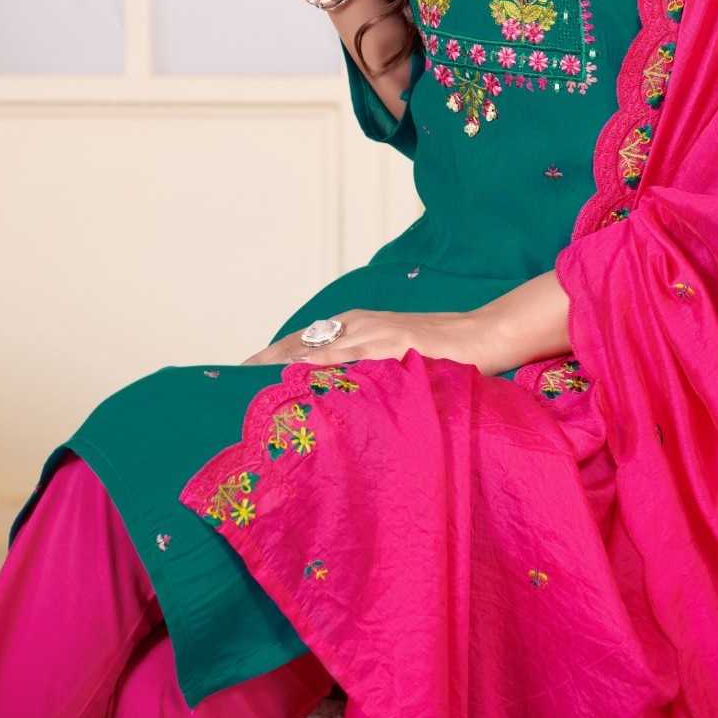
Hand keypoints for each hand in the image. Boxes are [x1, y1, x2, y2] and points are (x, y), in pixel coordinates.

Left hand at [241, 308, 498, 373]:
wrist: (483, 336)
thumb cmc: (442, 352)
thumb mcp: (396, 358)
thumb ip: (367, 369)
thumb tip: (339, 394)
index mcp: (358, 325)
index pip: (305, 341)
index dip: (273, 357)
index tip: (242, 373)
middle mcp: (360, 324)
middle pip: (301, 342)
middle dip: (267, 361)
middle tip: (233, 382)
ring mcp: (374, 334)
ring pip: (318, 348)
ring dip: (285, 365)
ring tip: (252, 383)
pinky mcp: (392, 346)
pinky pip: (351, 356)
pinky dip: (324, 366)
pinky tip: (303, 376)